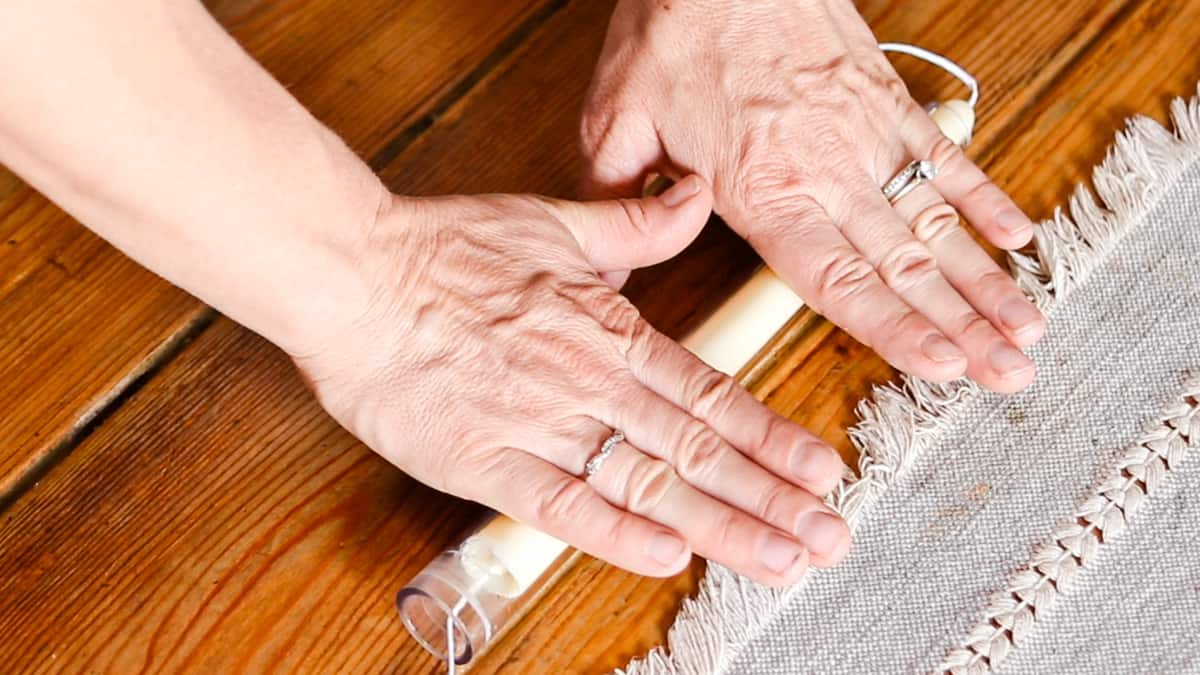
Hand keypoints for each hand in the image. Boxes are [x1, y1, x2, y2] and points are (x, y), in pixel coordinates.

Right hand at [290, 177, 849, 585]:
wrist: (354, 277)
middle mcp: (589, 386)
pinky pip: (562, 505)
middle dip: (770, 499)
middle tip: (827, 539)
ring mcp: (541, 427)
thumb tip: (694, 195)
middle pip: (697, 452)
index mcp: (609, 334)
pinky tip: (670, 556)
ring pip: (648, 485)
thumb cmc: (445, 250)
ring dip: (721, 525)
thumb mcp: (554, 221)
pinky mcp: (486, 464)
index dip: (771, 437)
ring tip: (781, 559)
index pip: (710, 394)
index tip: (821, 471)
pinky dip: (616, 533)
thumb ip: (636, 225)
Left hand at [581, 0, 1046, 392]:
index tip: (943, 369)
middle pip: (905, 266)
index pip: (838, 281)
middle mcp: (829, 172)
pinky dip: (985, 198)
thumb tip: (606, 276)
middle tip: (1011, 376)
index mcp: (764, 190)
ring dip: (985, 279)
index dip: (894, 331)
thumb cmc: (672, 29)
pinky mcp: (886, 99)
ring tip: (1027, 328)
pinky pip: (947, 157)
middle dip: (962, 327)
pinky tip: (1019, 236)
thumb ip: (618, 207)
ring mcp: (867, 135)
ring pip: (937, 222)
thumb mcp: (618, 122)